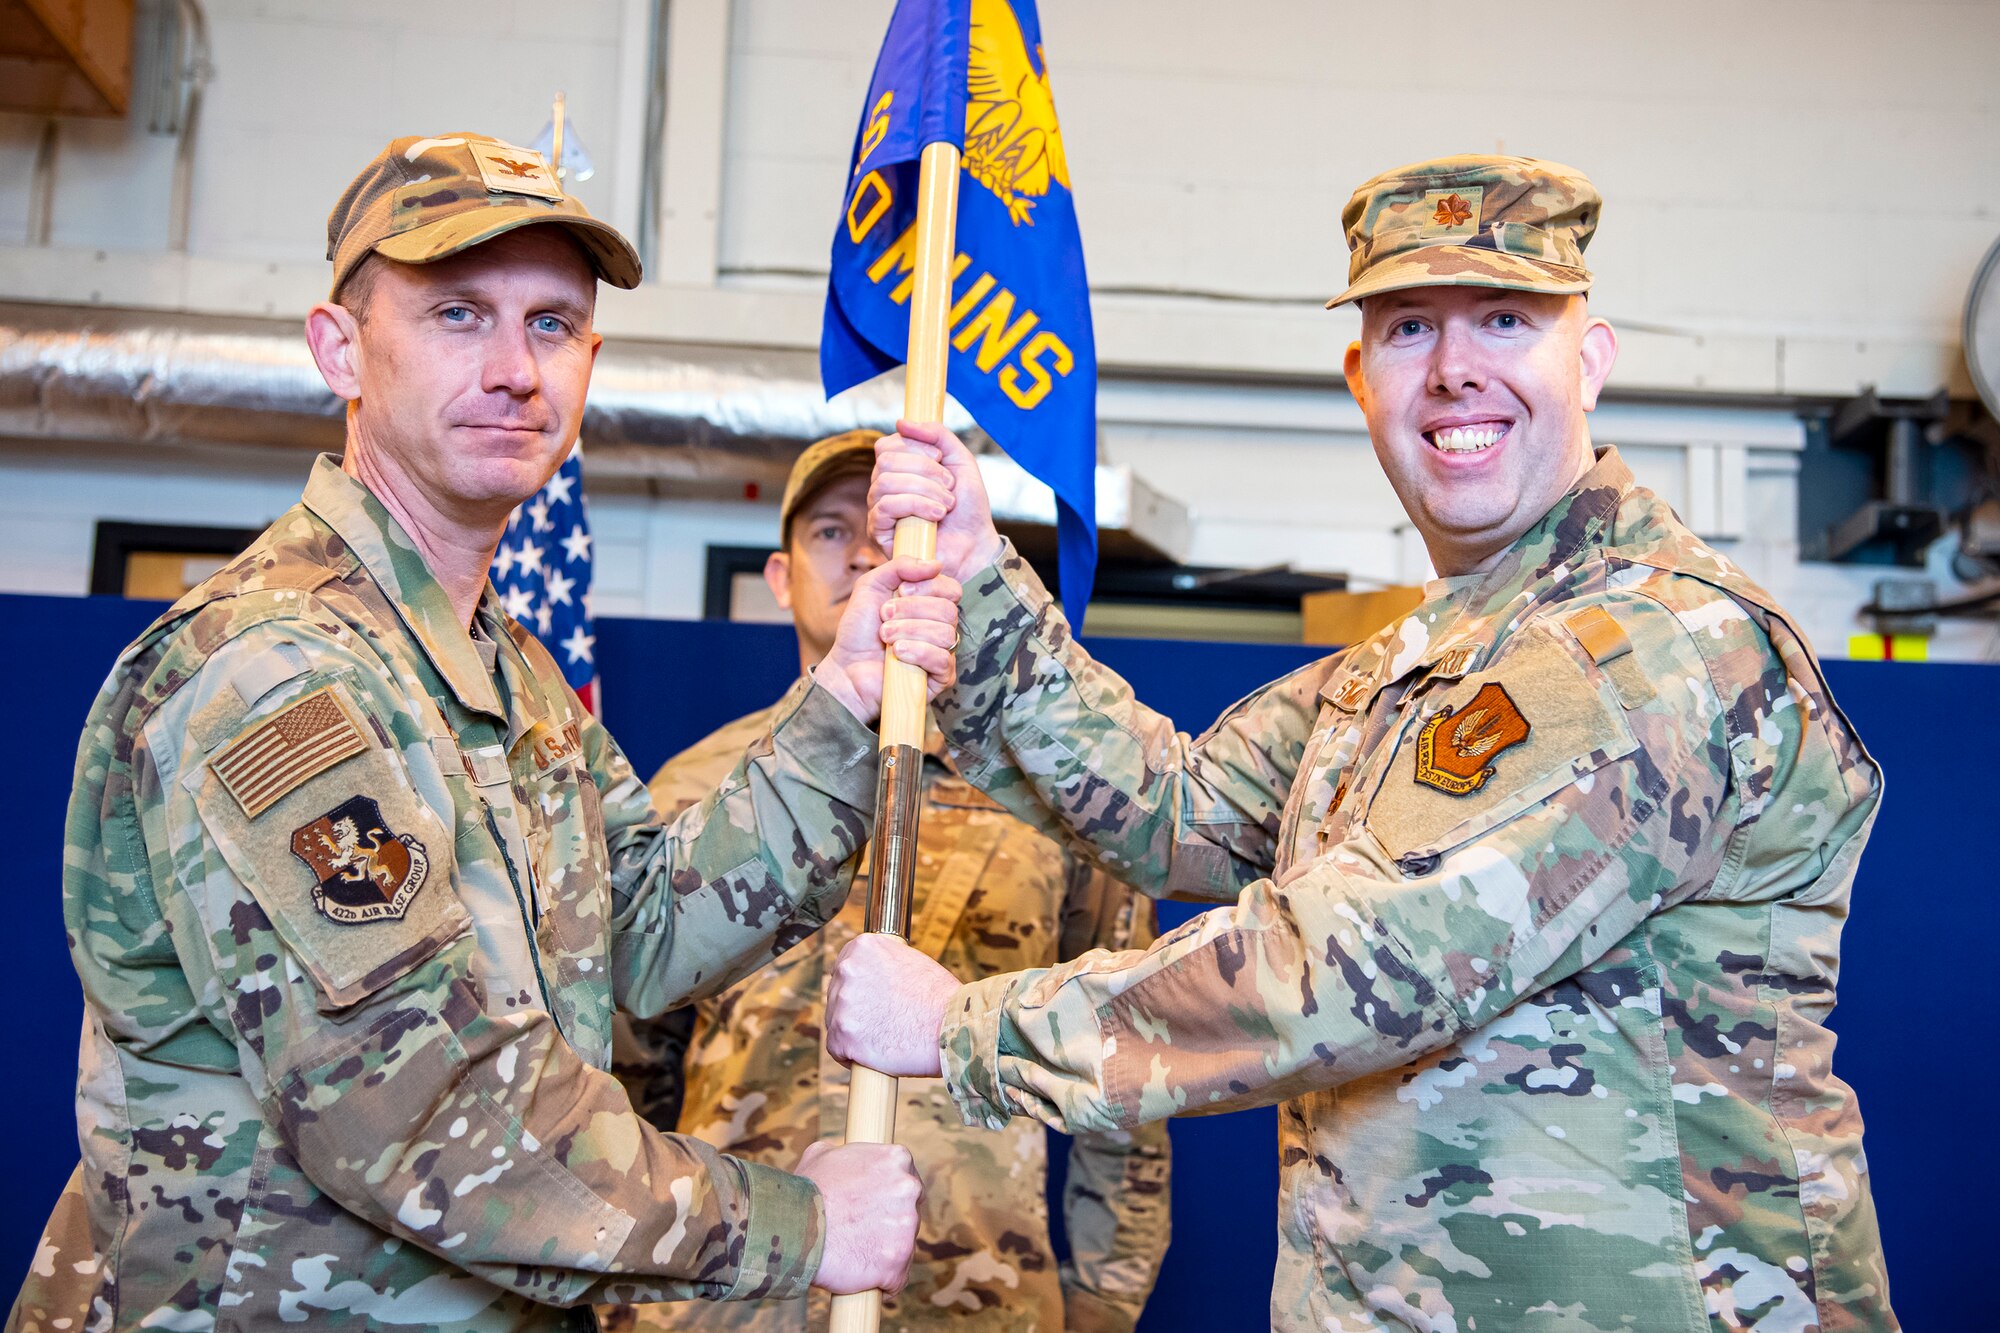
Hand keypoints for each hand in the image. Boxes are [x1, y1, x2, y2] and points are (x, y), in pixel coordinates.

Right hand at [797, 1139, 921, 1294]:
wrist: (792, 1227)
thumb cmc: (803, 1190)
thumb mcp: (822, 1154)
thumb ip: (844, 1152)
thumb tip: (839, 1153)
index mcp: (897, 1159)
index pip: (906, 1182)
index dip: (888, 1198)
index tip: (874, 1209)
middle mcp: (909, 1189)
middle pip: (910, 1213)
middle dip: (890, 1224)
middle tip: (861, 1233)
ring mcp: (907, 1227)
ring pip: (905, 1246)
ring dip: (885, 1252)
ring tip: (855, 1254)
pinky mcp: (897, 1263)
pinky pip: (897, 1278)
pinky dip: (883, 1281)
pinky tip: (863, 1277)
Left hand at [815, 556, 962, 723]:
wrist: (846, 669)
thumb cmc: (859, 631)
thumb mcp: (871, 586)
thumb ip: (899, 566)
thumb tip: (936, 564)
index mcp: (929, 605)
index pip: (951, 589)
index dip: (929, 587)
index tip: (901, 591)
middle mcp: (940, 627)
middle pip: (948, 610)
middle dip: (911, 610)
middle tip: (885, 616)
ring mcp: (943, 653)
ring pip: (945, 633)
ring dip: (909, 631)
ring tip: (885, 637)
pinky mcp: (942, 678)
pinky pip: (943, 659)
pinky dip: (918, 653)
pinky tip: (898, 654)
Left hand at [825, 934, 958, 1077]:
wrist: (952, 1027)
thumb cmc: (939, 998)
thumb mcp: (910, 960)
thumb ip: (883, 963)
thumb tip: (873, 974)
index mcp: (863, 947)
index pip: (845, 968)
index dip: (858, 987)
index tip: (870, 1000)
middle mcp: (847, 970)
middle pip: (837, 995)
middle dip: (855, 1009)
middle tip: (881, 1021)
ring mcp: (842, 1004)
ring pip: (836, 1022)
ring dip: (854, 1032)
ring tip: (883, 1037)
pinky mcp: (842, 1036)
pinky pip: (837, 1049)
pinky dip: (850, 1055)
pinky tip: (872, 1055)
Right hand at [870, 421, 1005, 584]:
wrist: (975, 546)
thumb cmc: (967, 508)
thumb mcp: (960, 461)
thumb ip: (938, 435)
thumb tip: (901, 422)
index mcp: (899, 468)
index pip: (888, 444)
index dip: (915, 446)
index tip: (941, 458)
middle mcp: (884, 486)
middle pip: (886, 460)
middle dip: (925, 469)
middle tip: (949, 486)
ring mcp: (878, 508)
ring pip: (886, 481)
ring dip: (925, 489)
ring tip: (947, 504)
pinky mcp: (878, 531)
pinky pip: (886, 506)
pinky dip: (917, 505)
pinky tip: (937, 515)